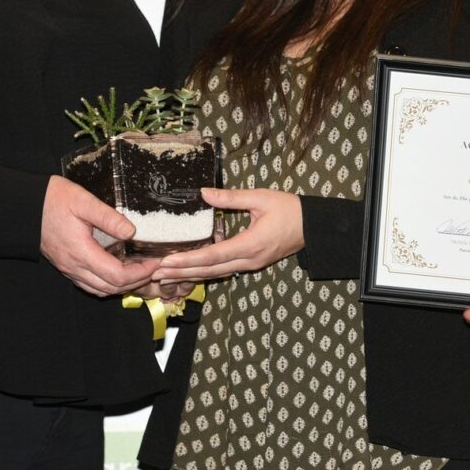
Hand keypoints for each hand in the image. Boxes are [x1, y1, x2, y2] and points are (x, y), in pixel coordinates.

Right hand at [40, 176, 161, 296]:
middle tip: (153, 267)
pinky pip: (89, 284)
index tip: (155, 261)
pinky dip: (107, 283)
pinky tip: (117, 270)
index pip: (118, 276)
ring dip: (122, 285)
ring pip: (100, 290)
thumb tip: (131, 231)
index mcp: (82, 252)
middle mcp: (75, 266)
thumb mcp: (83, 201)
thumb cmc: (52, 200)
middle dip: (137, 281)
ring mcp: (68, 268)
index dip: (141, 272)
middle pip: (111, 288)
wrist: (24, 207)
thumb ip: (108, 217)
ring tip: (140, 270)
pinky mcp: (65, 266)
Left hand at [154, 187, 303, 281]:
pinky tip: (189, 272)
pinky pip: (224, 271)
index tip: (167, 261)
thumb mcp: (261, 198)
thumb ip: (231, 198)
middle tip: (156, 274)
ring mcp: (251, 264)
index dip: (189, 259)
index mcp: (251, 244)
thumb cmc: (290, 209)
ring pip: (216, 274)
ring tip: (166, 277)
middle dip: (182, 273)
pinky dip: (204, 272)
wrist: (313, 226)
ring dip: (191, 276)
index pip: (214, 255)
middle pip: (210, 270)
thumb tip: (203, 192)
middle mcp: (250, 260)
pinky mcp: (252, 263)